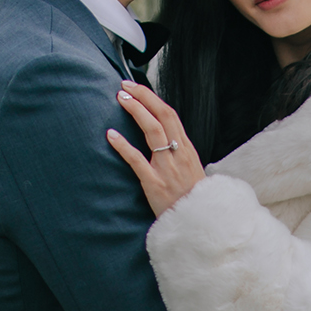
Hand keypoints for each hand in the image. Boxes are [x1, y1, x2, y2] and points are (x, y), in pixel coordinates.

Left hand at [107, 81, 206, 216]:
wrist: (200, 223)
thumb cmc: (192, 198)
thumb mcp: (191, 170)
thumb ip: (178, 153)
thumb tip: (163, 137)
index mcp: (187, 149)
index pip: (170, 115)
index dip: (152, 99)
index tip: (136, 88)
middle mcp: (179, 154)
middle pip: (162, 116)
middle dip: (143, 97)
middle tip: (124, 87)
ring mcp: (167, 168)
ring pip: (152, 131)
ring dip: (135, 111)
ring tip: (120, 100)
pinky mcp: (154, 183)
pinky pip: (137, 160)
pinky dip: (123, 145)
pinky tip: (111, 135)